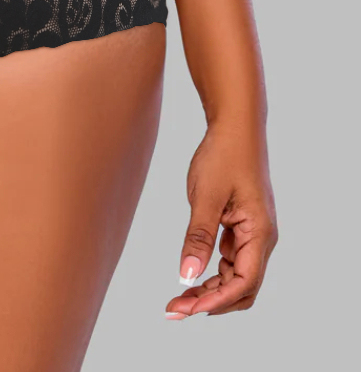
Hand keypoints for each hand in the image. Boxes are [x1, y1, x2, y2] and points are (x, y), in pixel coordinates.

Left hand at [165, 121, 277, 317]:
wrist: (235, 127)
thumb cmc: (223, 155)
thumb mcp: (205, 196)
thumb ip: (198, 236)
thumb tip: (187, 275)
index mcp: (260, 234)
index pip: (244, 283)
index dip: (216, 300)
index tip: (186, 308)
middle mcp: (261, 239)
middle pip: (242, 288)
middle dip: (211, 302)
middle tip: (175, 309)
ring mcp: (252, 234)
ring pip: (236, 277)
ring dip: (210, 290)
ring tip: (178, 297)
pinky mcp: (241, 227)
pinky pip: (231, 260)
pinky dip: (212, 272)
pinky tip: (190, 274)